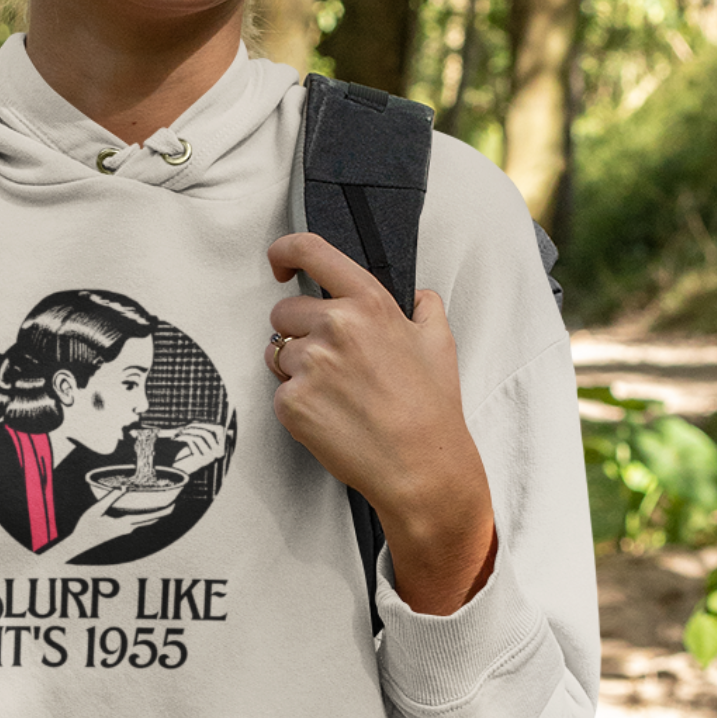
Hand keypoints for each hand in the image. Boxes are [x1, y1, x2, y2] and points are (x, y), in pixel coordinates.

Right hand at [55, 485, 172, 558]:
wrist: (80, 543)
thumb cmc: (86, 527)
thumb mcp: (96, 510)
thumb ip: (110, 498)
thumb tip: (122, 487)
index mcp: (123, 524)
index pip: (147, 517)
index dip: (161, 512)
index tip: (172, 507)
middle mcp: (126, 529)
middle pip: (149, 520)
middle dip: (161, 513)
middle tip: (173, 506)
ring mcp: (123, 531)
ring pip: (143, 523)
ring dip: (153, 516)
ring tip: (163, 508)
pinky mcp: (119, 531)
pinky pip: (136, 523)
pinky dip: (144, 517)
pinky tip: (145, 514)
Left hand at [165, 419, 229, 475]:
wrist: (180, 472)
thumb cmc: (188, 455)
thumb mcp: (198, 442)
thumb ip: (202, 431)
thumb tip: (200, 422)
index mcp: (221, 448)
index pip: (220, 430)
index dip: (207, 424)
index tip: (193, 423)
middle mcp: (219, 453)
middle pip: (208, 433)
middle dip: (194, 427)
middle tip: (183, 428)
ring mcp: (211, 457)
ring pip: (200, 437)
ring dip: (187, 432)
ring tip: (178, 433)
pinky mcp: (201, 460)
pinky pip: (193, 442)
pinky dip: (183, 437)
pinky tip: (176, 438)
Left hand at [265, 233, 495, 615]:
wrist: (420, 467)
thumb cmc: (432, 408)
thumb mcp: (439, 343)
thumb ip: (424, 308)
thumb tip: (418, 296)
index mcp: (368, 302)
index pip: (311, 252)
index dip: (285, 251)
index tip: (279, 262)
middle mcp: (335, 326)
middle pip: (283, 313)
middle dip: (298, 332)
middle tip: (331, 363)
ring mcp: (310, 364)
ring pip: (276, 354)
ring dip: (295, 369)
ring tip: (335, 394)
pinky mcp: (292, 402)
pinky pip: (279, 393)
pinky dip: (297, 405)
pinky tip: (330, 418)